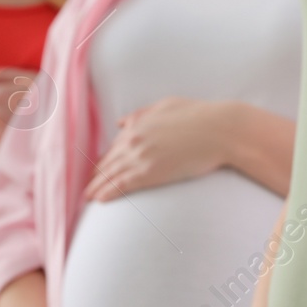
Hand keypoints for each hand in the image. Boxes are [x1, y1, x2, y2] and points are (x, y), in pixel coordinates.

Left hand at [84, 97, 225, 200]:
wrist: (220, 129)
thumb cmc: (200, 116)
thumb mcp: (167, 106)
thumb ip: (142, 114)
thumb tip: (121, 122)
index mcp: (138, 124)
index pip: (115, 147)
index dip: (105, 161)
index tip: (97, 170)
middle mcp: (134, 139)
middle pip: (108, 162)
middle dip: (95, 176)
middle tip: (86, 188)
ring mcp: (141, 155)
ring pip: (111, 174)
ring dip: (96, 187)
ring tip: (88, 198)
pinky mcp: (150, 172)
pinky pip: (122, 184)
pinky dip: (108, 192)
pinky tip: (99, 200)